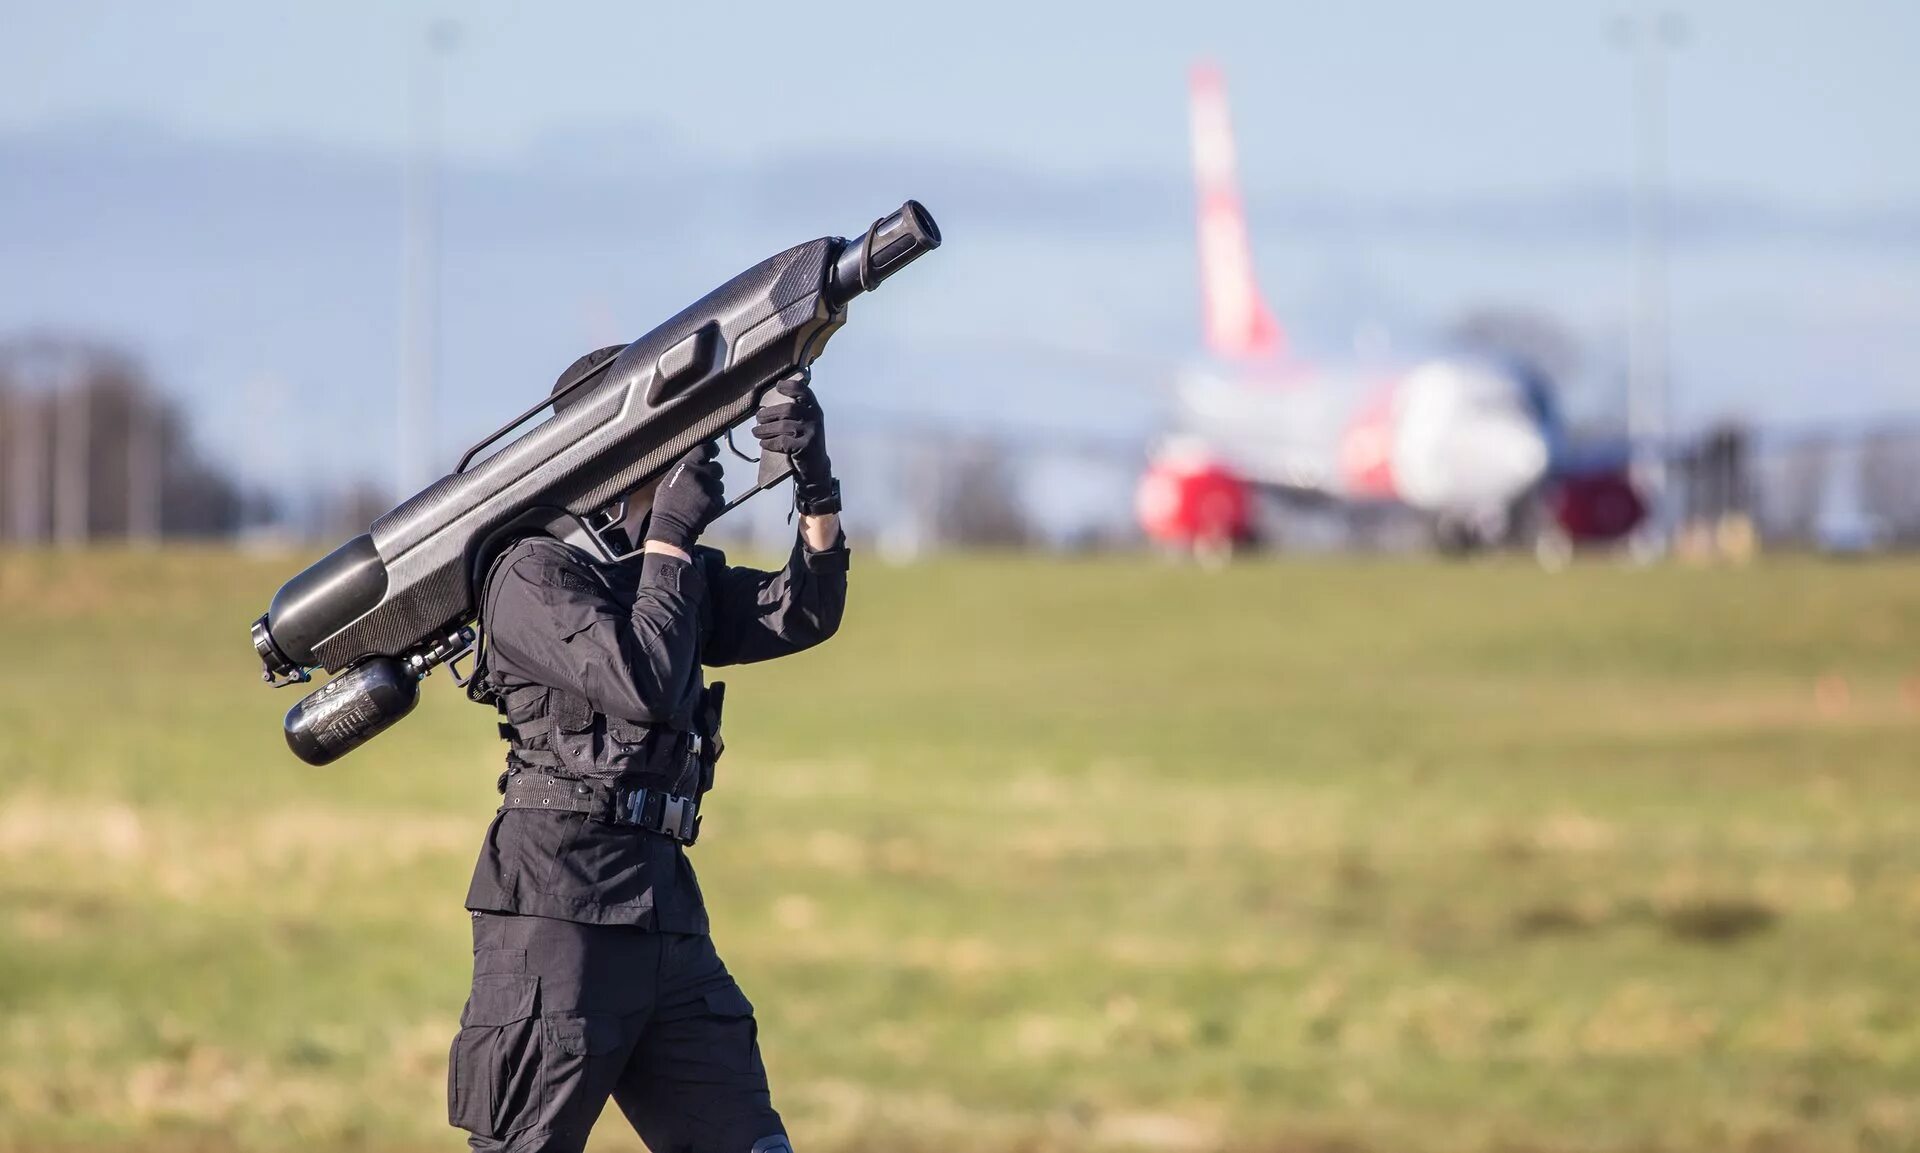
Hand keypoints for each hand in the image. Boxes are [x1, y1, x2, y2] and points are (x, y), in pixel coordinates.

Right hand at [645, 442, 724, 550]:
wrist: (672, 527)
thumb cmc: (666, 506)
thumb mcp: (669, 481)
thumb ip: (683, 469)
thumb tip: (694, 462)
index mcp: (685, 466)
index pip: (705, 449)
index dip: (711, 449)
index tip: (714, 451)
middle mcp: (699, 474)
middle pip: (717, 467)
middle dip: (713, 474)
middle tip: (706, 482)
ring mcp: (709, 488)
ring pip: (720, 484)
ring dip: (714, 490)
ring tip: (700, 499)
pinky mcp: (716, 501)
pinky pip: (721, 498)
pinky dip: (715, 502)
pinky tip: (703, 507)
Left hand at [751, 371, 832, 492]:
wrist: (816, 467)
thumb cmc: (804, 442)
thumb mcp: (804, 424)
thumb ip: (793, 413)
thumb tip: (764, 409)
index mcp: (814, 410)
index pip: (804, 392)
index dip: (791, 387)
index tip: (778, 386)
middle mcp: (815, 418)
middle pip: (788, 409)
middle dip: (769, 413)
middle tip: (758, 418)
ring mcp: (811, 433)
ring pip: (782, 426)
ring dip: (765, 429)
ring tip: (756, 432)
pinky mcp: (805, 447)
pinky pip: (782, 442)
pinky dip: (769, 442)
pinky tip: (763, 443)